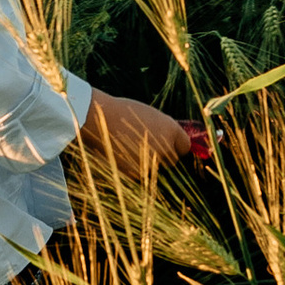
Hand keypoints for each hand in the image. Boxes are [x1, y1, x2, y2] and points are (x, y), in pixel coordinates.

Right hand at [79, 88, 209, 180]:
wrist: (99, 119)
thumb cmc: (121, 112)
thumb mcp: (148, 116)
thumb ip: (161, 130)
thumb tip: (169, 143)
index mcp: (170, 128)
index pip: (185, 146)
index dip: (176, 146)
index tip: (169, 146)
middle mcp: (165, 146)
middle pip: (172, 160)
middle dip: (162, 156)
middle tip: (146, 147)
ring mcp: (153, 161)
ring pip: (155, 168)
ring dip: (147, 162)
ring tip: (129, 146)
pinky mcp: (138, 172)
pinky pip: (141, 173)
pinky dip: (133, 167)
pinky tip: (122, 153)